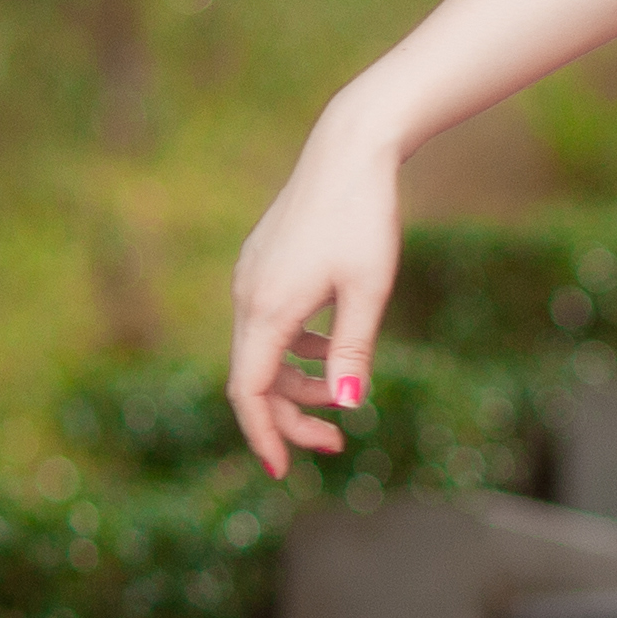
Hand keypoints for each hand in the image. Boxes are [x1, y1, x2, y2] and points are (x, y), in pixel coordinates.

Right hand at [225, 118, 403, 473]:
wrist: (350, 148)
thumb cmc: (364, 217)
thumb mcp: (368, 291)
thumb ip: (353, 351)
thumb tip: (350, 406)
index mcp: (267, 308)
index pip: (249, 391)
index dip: (263, 434)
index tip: (283, 470)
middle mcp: (248, 295)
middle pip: (253, 377)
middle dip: (289, 417)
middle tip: (334, 444)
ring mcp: (252, 276)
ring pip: (261, 351)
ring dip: (295, 382)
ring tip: (341, 397)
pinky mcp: (263, 263)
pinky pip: (268, 323)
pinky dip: (295, 348)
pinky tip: (331, 349)